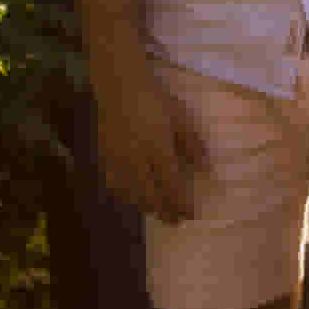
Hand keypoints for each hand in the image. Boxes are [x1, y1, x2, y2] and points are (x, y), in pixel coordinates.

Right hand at [91, 48, 205, 222]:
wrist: (119, 87)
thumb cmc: (155, 100)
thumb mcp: (181, 118)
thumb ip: (192, 144)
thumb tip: (205, 168)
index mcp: (158, 150)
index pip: (172, 185)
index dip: (180, 203)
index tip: (190, 215)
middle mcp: (136, 160)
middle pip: (150, 195)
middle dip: (163, 211)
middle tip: (175, 221)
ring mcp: (116, 161)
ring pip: (130, 194)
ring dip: (145, 206)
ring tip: (157, 213)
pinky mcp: (103, 157)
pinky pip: (112, 185)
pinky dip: (124, 196)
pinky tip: (131, 199)